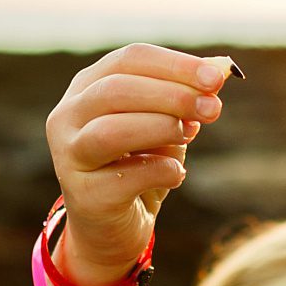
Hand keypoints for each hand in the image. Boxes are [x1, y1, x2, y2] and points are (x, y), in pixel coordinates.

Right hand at [45, 42, 234, 285]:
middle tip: (214, 108)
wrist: (115, 226)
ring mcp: (69, 156)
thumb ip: (185, 100)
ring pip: (111, 131)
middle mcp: (68, 116)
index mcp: (88, 87)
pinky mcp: (84, 196)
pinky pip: (127, 177)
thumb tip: (218, 75)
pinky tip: (176, 173)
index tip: (217, 77)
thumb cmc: (141, 165)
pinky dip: (162, 171)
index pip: (129, 59)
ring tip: (190, 133)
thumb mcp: (165, 127)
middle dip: (173, 96)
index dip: (175, 65)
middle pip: (117, 90)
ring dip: (161, 128)